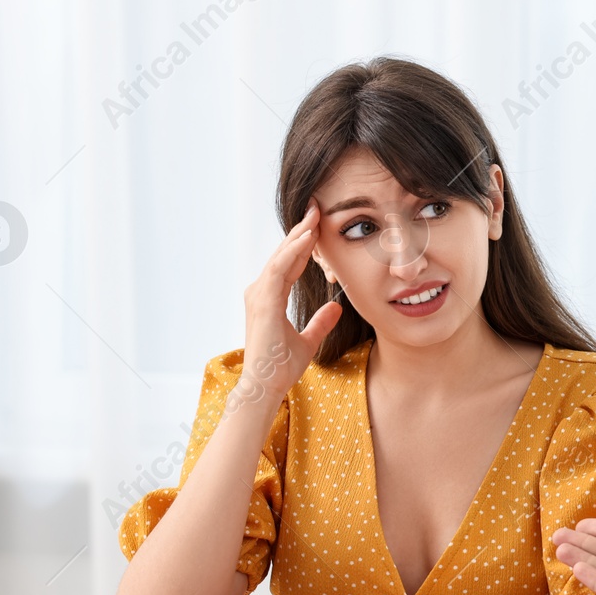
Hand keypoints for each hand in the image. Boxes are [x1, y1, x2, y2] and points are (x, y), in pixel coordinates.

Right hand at [236, 199, 342, 405]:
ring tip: (314, 217)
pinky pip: (278, 270)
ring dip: (297, 236)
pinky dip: (292, 253)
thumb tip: (336, 307)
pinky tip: (306, 239)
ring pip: (280, 257)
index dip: (302, 244)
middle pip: (282, 255)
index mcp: (269, 298)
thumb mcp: (308, 340)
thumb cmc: (281, 366)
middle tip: (316, 209)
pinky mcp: (263, 303)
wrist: (267, 385)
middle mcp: (260, 292)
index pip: (288, 264)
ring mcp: (259, 296)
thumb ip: (321, 322)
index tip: (317, 226)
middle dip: (300, 232)